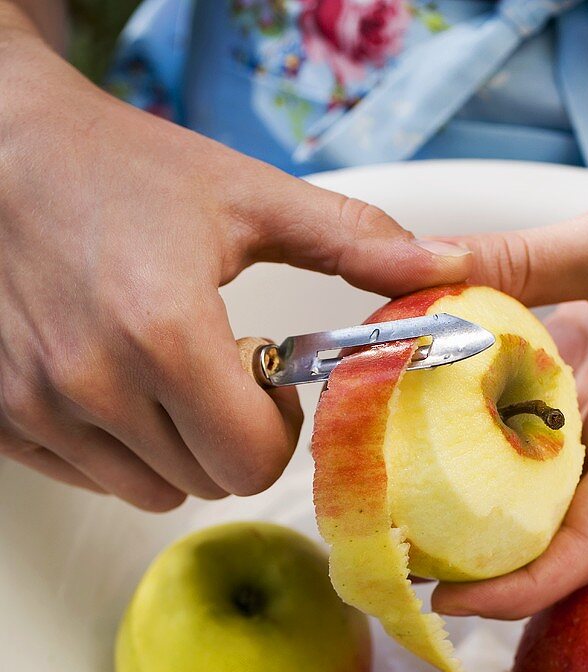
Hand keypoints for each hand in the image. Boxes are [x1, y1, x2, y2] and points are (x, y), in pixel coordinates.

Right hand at [0, 19, 470, 509]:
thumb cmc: (119, 167)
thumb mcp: (246, 195)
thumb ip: (352, 242)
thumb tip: (445, 268)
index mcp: (163, 333)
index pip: (251, 462)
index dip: (276, 430)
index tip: (264, 379)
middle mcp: (93, 383)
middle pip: (206, 483)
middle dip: (229, 437)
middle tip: (213, 367)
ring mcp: (38, 406)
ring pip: (147, 489)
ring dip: (173, 448)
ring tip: (159, 370)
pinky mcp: (2, 418)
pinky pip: (88, 476)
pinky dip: (114, 447)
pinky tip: (110, 379)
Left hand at [432, 154, 587, 618]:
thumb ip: (508, 258)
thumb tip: (400, 269)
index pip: (587, 544)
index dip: (519, 590)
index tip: (446, 602)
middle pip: (548, 531)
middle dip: (473, 558)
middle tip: (389, 552)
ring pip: (529, 477)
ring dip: (464, 492)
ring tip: (389, 496)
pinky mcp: (587, 378)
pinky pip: (524, 418)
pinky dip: (472, 419)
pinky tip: (418, 409)